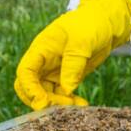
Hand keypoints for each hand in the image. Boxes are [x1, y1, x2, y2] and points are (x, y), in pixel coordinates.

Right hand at [14, 0, 130, 109]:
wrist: (104, 23)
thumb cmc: (90, 25)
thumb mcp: (83, 40)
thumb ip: (73, 63)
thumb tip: (66, 89)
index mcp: (41, 49)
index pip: (26, 71)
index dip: (29, 88)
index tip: (42, 102)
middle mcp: (43, 62)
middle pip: (29, 87)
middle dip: (41, 100)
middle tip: (62, 107)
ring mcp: (53, 71)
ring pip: (45, 94)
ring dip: (58, 104)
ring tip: (78, 106)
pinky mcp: (66, 78)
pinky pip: (61, 95)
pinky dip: (69, 102)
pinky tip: (82, 104)